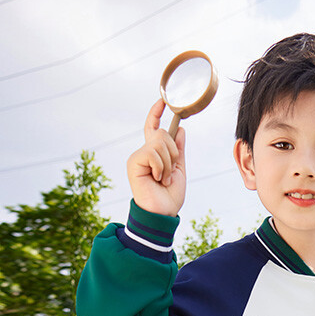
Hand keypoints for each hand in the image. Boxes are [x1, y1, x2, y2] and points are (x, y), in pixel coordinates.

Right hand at [126, 99, 185, 215]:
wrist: (162, 213)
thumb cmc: (169, 196)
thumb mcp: (179, 169)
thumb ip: (179, 150)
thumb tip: (180, 130)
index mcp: (154, 153)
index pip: (153, 128)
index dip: (156, 113)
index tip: (162, 102)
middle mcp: (144, 152)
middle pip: (162, 134)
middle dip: (173, 153)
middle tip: (170, 173)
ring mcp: (138, 157)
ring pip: (160, 143)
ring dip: (168, 164)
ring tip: (163, 179)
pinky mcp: (134, 162)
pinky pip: (153, 153)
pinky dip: (161, 167)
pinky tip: (157, 179)